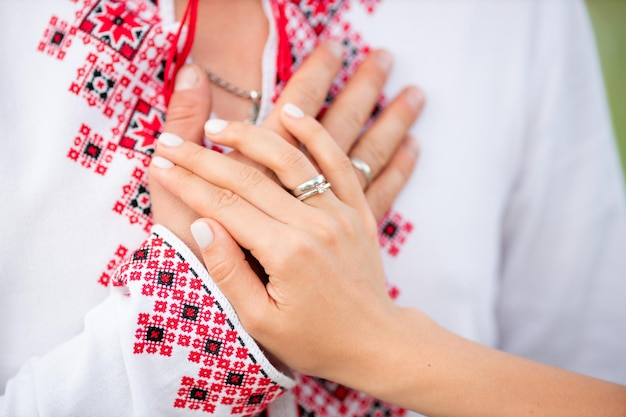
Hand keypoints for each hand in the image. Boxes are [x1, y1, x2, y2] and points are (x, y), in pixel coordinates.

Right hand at [150, 103, 402, 382]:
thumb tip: (201, 225)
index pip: (223, 205)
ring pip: (290, 159)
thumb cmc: (315, 341)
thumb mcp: (261, 323)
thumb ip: (229, 273)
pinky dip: (315, 134)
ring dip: (251, 137)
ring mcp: (339, 214)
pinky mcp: (357, 211)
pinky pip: (337, 163)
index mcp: (285, 254)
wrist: (374, 343)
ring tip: (216, 125)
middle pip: (248, 178)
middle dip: (202, 157)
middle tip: (169, 141)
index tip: (159, 164)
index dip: (186, 183)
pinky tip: (291, 112)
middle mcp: (313, 225)